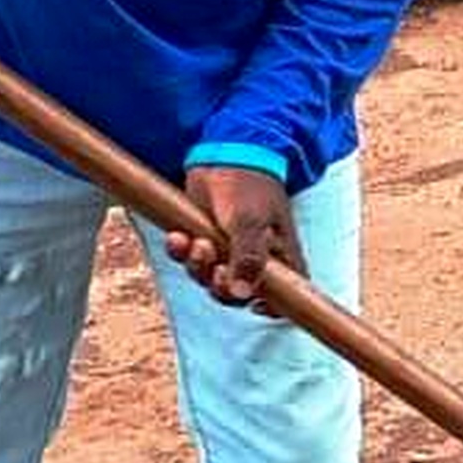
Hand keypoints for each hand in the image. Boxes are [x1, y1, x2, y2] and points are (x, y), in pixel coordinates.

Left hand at [173, 164, 305, 312]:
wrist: (221, 154)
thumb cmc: (248, 185)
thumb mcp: (250, 222)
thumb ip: (249, 258)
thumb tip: (243, 294)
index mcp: (281, 258)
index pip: (285, 298)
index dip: (270, 308)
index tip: (252, 303)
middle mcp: (256, 260)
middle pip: (238, 295)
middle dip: (220, 285)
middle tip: (216, 266)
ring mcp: (229, 252)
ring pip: (209, 280)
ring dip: (198, 267)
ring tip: (196, 242)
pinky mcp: (205, 241)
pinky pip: (189, 261)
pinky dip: (181, 253)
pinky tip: (178, 237)